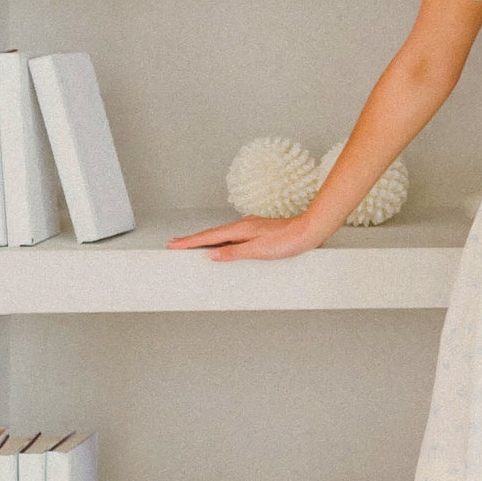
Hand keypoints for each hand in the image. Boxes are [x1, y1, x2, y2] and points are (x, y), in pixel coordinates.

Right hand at [165, 215, 325, 260]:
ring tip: (192, 246)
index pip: (209, 237)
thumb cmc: (288, 241)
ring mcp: (251, 227)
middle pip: (212, 234)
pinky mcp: (258, 231)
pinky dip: (221, 240)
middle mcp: (243, 225)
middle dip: (192, 239)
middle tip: (174, 244)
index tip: (173, 244)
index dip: (190, 241)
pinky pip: (232, 236)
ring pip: (222, 234)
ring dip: (206, 240)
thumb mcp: (259, 251)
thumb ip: (234, 253)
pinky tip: (222, 246)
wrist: (309, 231)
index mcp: (240, 229)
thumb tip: (213, 255)